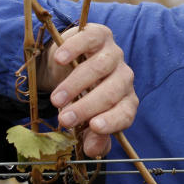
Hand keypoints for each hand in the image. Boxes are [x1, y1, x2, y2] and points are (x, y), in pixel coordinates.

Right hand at [40, 24, 137, 157]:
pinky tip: (60, 59)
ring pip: (101, 66)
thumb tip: (93, 149)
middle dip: (88, 107)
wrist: (66, 65)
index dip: (112, 121)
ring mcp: (113, 54)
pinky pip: (90, 38)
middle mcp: (123, 76)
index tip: (93, 127)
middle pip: (113, 90)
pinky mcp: (98, 35)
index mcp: (125, 100)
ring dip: (77, 84)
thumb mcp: (85, 120)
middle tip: (64, 119)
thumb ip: (93, 138)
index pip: (126, 112)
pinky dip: (75, 48)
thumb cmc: (80, 97)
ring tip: (57, 98)